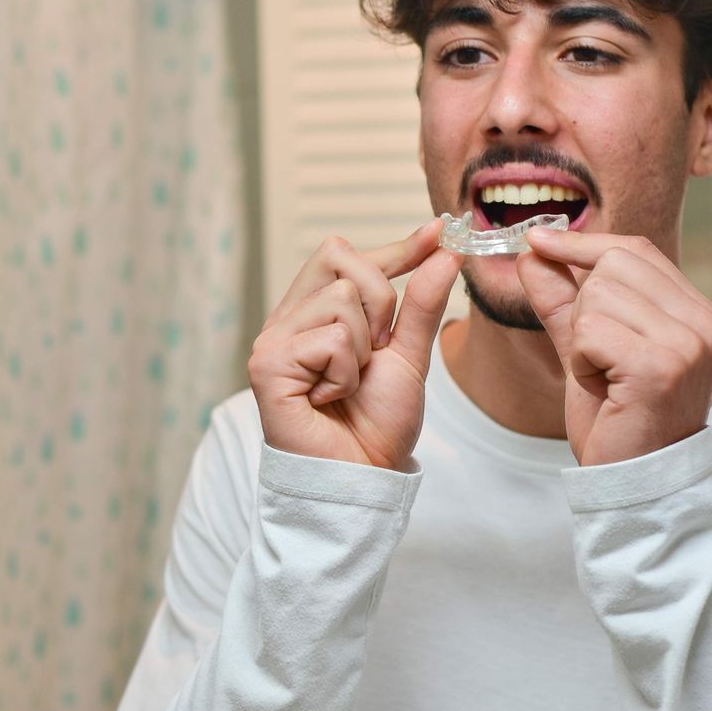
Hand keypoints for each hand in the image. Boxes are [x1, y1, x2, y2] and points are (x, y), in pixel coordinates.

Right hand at [249, 222, 462, 469]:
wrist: (362, 478)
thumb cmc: (376, 424)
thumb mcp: (409, 355)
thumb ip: (421, 303)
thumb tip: (444, 249)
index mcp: (313, 313)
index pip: (345, 256)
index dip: (393, 246)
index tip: (438, 232)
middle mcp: (287, 319)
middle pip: (342, 261)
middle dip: (379, 305)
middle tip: (371, 355)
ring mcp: (273, 340)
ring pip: (343, 302)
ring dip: (363, 351)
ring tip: (346, 385)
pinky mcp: (266, 365)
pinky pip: (331, 340)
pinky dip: (345, 375)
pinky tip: (329, 399)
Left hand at [515, 231, 711, 467]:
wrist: (635, 484)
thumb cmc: (617, 419)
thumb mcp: (586, 348)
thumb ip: (562, 298)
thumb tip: (532, 249)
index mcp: (696, 311)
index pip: (635, 249)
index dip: (582, 243)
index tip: (535, 238)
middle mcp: (703, 321)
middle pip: (612, 265)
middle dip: (583, 307)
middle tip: (596, 357)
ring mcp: (687, 342)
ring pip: (596, 296)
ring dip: (582, 340)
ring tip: (605, 378)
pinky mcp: (660, 366)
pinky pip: (590, 331)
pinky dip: (581, 361)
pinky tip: (604, 389)